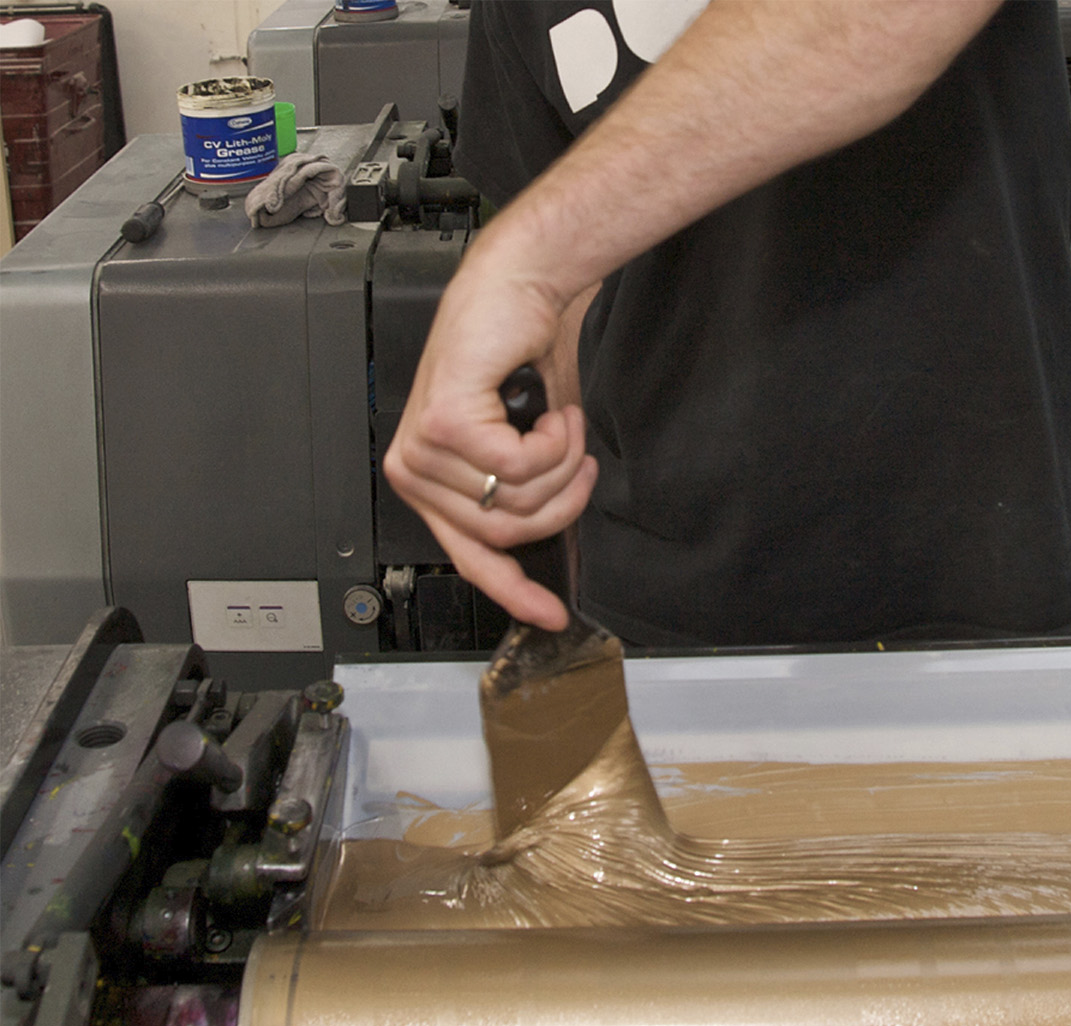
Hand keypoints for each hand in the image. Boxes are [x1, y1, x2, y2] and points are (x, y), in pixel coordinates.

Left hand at [382, 267, 597, 631]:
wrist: (516, 292)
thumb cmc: (517, 356)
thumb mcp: (524, 442)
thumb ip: (524, 495)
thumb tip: (561, 544)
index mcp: (430, 483)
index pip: (470, 557)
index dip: (517, 591)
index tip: (554, 613)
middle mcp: (415, 471)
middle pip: (508, 532)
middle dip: (563, 499)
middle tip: (581, 460)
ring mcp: (423, 450)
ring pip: (519, 501)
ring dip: (564, 462)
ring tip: (564, 425)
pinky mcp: (443, 426)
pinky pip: (521, 467)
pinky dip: (556, 440)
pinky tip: (553, 413)